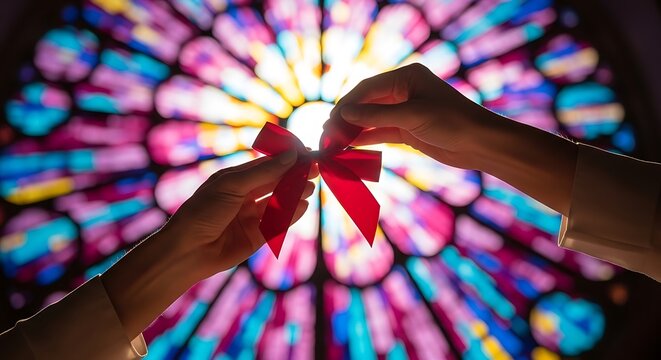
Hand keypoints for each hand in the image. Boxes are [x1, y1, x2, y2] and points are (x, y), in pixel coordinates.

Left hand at [102, 152, 316, 338]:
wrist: (187, 250)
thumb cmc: (203, 211)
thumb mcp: (232, 186)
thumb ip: (264, 172)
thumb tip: (291, 155)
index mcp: (236, 180)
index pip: (267, 165)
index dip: (287, 159)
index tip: (307, 153)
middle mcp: (245, 197)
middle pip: (277, 183)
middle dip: (295, 175)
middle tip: (316, 169)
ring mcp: (252, 217)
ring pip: (280, 203)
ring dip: (296, 194)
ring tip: (311, 186)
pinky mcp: (258, 237)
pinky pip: (279, 223)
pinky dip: (292, 214)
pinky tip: (304, 205)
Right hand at [328, 63, 492, 168]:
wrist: (481, 144)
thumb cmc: (452, 122)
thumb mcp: (413, 116)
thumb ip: (377, 116)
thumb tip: (344, 114)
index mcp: (406, 77)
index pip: (367, 89)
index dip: (347, 105)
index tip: (330, 121)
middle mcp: (403, 91)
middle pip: (366, 104)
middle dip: (347, 119)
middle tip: (327, 135)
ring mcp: (405, 111)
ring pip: (372, 120)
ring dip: (354, 131)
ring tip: (333, 144)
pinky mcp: (408, 130)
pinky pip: (381, 132)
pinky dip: (366, 139)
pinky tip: (350, 147)